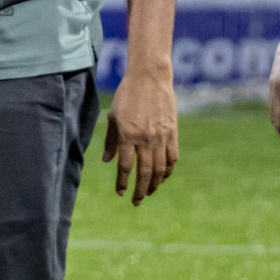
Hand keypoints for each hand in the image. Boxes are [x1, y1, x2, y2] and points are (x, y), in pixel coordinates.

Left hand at [104, 68, 177, 204]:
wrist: (150, 78)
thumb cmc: (127, 96)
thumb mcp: (113, 116)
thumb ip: (111, 140)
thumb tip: (107, 161)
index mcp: (127, 135)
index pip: (125, 167)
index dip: (122, 182)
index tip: (120, 192)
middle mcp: (145, 139)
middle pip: (144, 173)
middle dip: (140, 190)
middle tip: (136, 201)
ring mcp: (161, 137)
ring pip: (160, 169)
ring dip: (155, 184)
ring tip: (150, 192)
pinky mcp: (173, 133)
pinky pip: (172, 158)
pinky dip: (168, 171)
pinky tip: (163, 177)